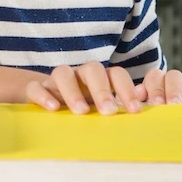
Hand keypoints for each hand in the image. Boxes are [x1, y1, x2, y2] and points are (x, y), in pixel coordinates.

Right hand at [25, 61, 142, 114]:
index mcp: (100, 79)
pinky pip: (36, 86)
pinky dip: (43, 95)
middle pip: (92, 69)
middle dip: (101, 90)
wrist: (47, 104)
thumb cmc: (84, 109)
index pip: (116, 74)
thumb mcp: (103, 107)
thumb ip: (123, 102)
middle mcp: (79, 75)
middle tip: (109, 112)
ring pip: (62, 73)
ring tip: (81, 112)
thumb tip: (145, 97)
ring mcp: (56, 81)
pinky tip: (53, 109)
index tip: (134, 111)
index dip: (126, 89)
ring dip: (72, 91)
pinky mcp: (36, 89)